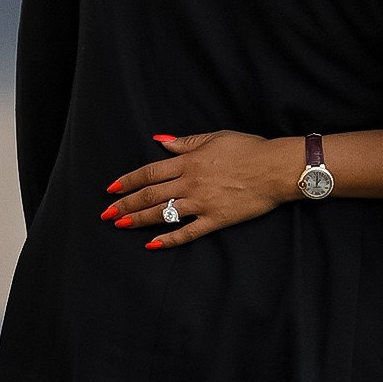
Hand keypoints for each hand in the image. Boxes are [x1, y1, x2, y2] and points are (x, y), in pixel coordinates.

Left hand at [104, 131, 302, 247]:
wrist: (275, 168)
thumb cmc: (249, 149)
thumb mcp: (216, 137)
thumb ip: (186, 142)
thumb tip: (160, 142)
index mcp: (189, 162)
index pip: (150, 172)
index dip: (128, 180)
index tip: (112, 187)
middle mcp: (190, 183)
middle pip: (150, 194)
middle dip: (126, 203)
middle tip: (106, 212)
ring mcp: (202, 203)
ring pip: (163, 213)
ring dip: (139, 219)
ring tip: (121, 224)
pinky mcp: (215, 219)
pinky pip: (187, 232)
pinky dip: (168, 239)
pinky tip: (152, 243)